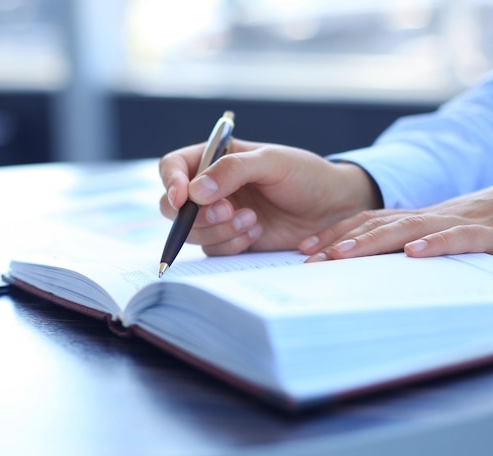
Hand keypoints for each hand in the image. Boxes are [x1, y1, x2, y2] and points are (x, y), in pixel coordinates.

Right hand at [159, 139, 381, 254]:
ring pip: (191, 231)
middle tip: (228, 210)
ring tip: (253, 220)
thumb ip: (233, 170)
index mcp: (214, 159)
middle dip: (196, 214)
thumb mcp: (272, 162)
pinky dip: (231, 244)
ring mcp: (218, 216)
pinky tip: (256, 232)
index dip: (171, 182)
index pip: (173, 167)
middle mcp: (209, 188)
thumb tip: (194, 192)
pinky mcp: (230, 239)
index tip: (182, 197)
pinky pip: (213, 249)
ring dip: (218, 230)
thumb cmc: (305, 175)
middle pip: (172, 205)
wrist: (332, 208)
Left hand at [301, 186, 492, 260]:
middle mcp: (428, 218)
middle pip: (376, 225)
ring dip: (371, 240)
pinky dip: (436, 243)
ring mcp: (455, 223)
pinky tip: (413, 253)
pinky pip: (459, 237)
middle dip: (340, 241)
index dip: (334, 233)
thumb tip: (361, 264)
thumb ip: (401, 244)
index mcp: (414, 220)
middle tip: (310, 260)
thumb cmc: (475, 228)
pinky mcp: (486, 235)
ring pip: (407, 227)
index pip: (366, 222)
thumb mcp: (434, 235)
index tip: (304, 250)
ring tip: (341, 254)